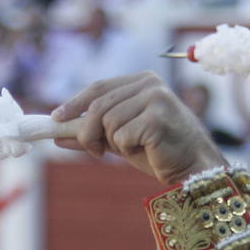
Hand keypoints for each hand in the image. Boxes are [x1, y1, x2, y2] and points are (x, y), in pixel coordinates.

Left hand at [51, 72, 226, 184]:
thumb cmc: (160, 152)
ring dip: (113, 143)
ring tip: (133, 149)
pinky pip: (122, 136)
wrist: (193, 168)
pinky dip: (127, 149)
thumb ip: (93, 133)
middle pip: (99, 106)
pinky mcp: (158, 119)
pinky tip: (148, 151)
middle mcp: (149, 84)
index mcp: (142, 81)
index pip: (99, 88)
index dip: (75, 103)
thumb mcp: (121, 140)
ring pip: (108, 122)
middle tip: (94, 151)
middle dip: (88, 132)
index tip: (56, 118)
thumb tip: (58, 134)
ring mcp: (156, 99)